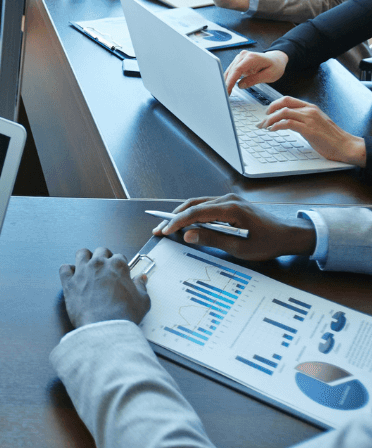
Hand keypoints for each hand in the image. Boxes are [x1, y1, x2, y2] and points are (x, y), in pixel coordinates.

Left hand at [58, 246, 149, 327]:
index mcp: (117, 265)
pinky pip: (64, 268)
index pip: (119, 257)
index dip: (120, 265)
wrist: (106, 327)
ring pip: (82, 253)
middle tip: (105, 270)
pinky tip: (73, 278)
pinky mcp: (69, 282)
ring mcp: (82, 271)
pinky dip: (68, 272)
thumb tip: (141, 279)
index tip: (119, 273)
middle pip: (101, 251)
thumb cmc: (124, 315)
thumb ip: (141, 286)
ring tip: (88, 268)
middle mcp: (99, 264)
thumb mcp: (142, 301)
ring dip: (86, 258)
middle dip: (104, 258)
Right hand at [152, 194, 316, 259]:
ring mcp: (230, 200)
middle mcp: (228, 200)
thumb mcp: (239, 247)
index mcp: (230, 209)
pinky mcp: (231, 204)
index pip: (195, 213)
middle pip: (193, 205)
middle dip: (174, 217)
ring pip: (198, 203)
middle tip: (160, 228)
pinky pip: (207, 206)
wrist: (289, 235)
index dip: (177, 222)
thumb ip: (212, 239)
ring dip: (182, 214)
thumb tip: (188, 235)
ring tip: (168, 226)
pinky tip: (187, 222)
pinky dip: (194, 213)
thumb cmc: (268, 242)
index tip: (164, 231)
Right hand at [224, 50, 288, 94]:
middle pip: (231, 71)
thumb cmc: (275, 66)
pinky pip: (231, 71)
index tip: (227, 90)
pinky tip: (228, 86)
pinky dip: (229, 79)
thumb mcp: (269, 75)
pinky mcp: (238, 61)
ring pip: (229, 71)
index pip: (237, 70)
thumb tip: (241, 85)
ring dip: (226, 82)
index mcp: (252, 58)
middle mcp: (243, 56)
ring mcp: (239, 58)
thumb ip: (254, 80)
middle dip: (226, 83)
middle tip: (225, 95)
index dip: (230, 81)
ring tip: (225, 92)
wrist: (276, 59)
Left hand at [258, 97, 365, 165]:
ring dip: (270, 119)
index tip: (267, 112)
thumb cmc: (331, 137)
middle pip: (283, 103)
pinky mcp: (309, 129)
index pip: (288, 100)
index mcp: (311, 108)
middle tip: (262, 119)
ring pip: (283, 112)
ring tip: (264, 126)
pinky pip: (288, 123)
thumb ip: (303, 119)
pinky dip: (277, 126)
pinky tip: (273, 130)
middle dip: (269, 110)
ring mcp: (310, 119)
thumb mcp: (315, 123)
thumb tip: (287, 121)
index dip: (274, 104)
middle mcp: (310, 110)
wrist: (345, 145)